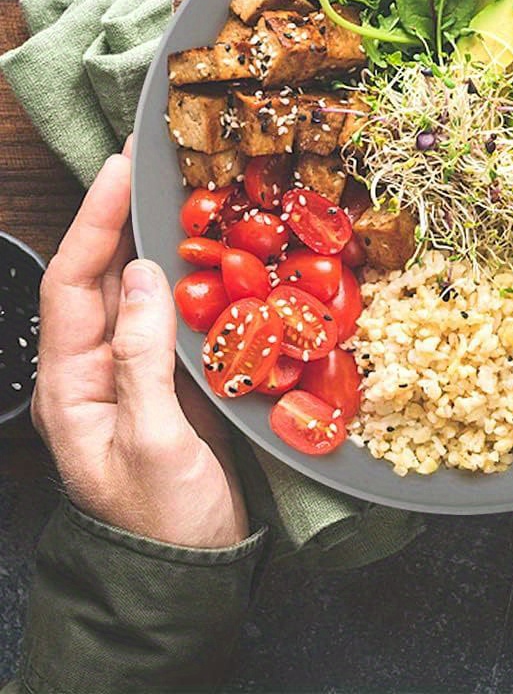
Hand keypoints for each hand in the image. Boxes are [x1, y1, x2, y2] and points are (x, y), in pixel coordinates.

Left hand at [32, 142, 249, 547]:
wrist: (193, 570)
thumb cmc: (165, 519)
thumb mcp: (151, 442)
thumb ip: (142, 359)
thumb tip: (147, 275)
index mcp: (70, 384)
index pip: (72, 284)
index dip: (93, 222)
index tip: (119, 170)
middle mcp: (98, 369)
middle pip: (104, 278)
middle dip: (122, 219)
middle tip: (155, 166)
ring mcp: (137, 374)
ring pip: (143, 294)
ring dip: (162, 244)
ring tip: (187, 198)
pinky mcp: (174, 381)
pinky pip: (179, 319)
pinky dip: (196, 282)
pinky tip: (219, 260)